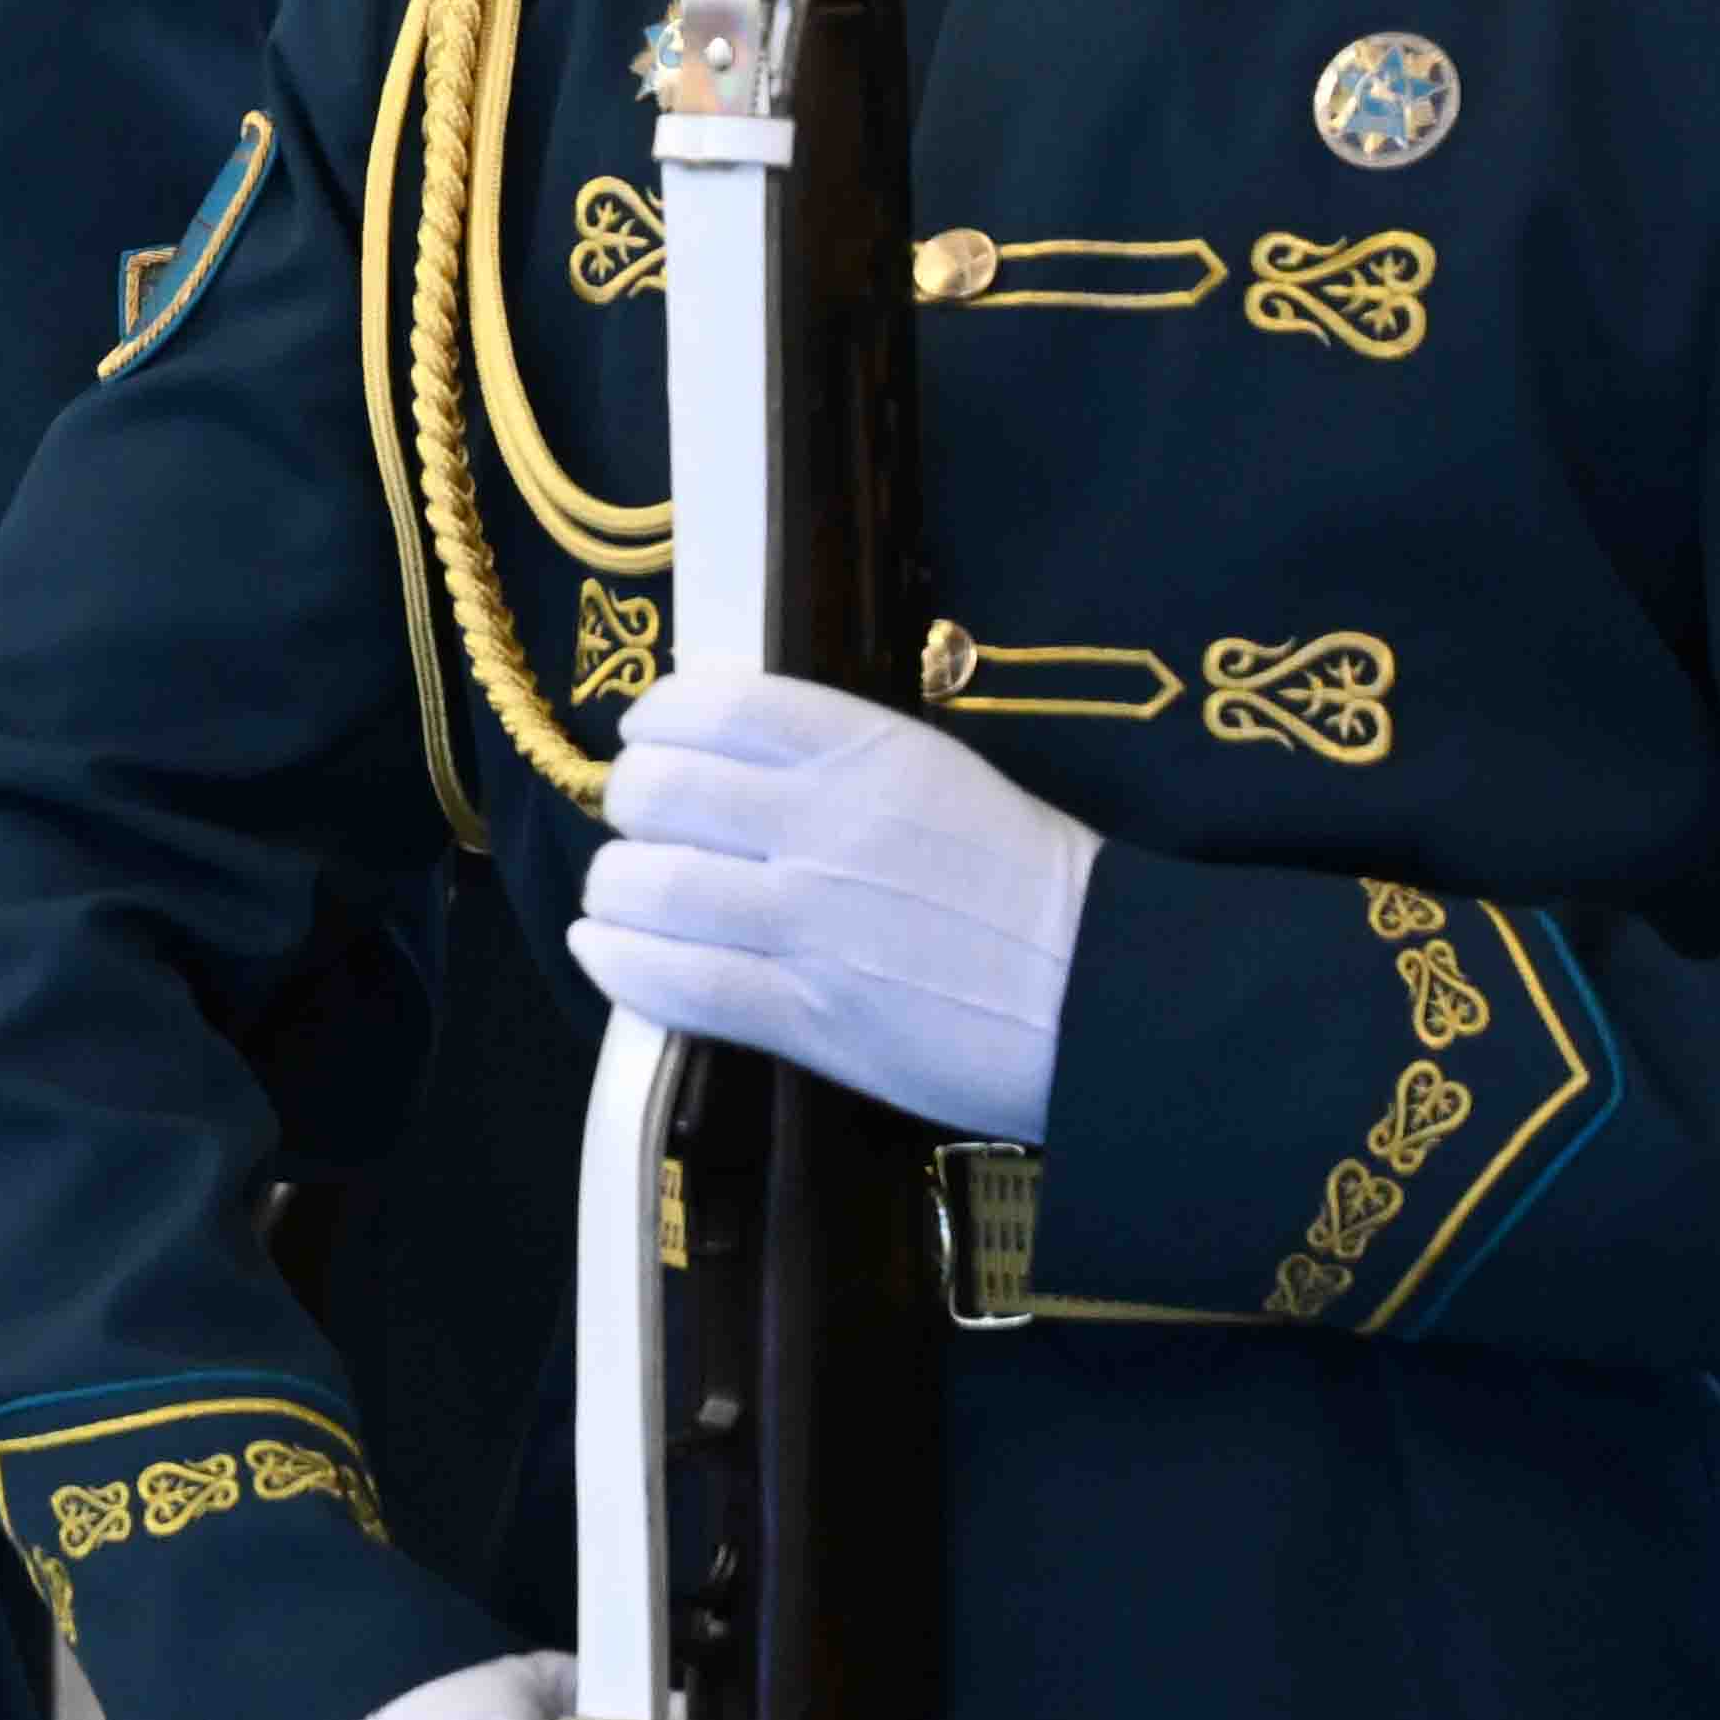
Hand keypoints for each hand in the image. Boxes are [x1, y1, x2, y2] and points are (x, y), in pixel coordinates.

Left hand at [581, 672, 1097, 1146]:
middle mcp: (828, 824)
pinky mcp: (806, 1014)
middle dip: (632, 808)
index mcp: (870, 752)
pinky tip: (608, 949)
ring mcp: (811, 922)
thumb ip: (835, 764)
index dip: (659, 721)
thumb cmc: (1032, 891)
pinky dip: (618, 960)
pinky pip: (670, 979)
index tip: (652, 740)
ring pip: (645, 886)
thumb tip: (722, 757)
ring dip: (615, 890)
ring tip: (624, 897)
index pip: (715, 704)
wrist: (1111, 997)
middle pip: (657, 792)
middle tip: (645, 830)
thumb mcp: (941, 780)